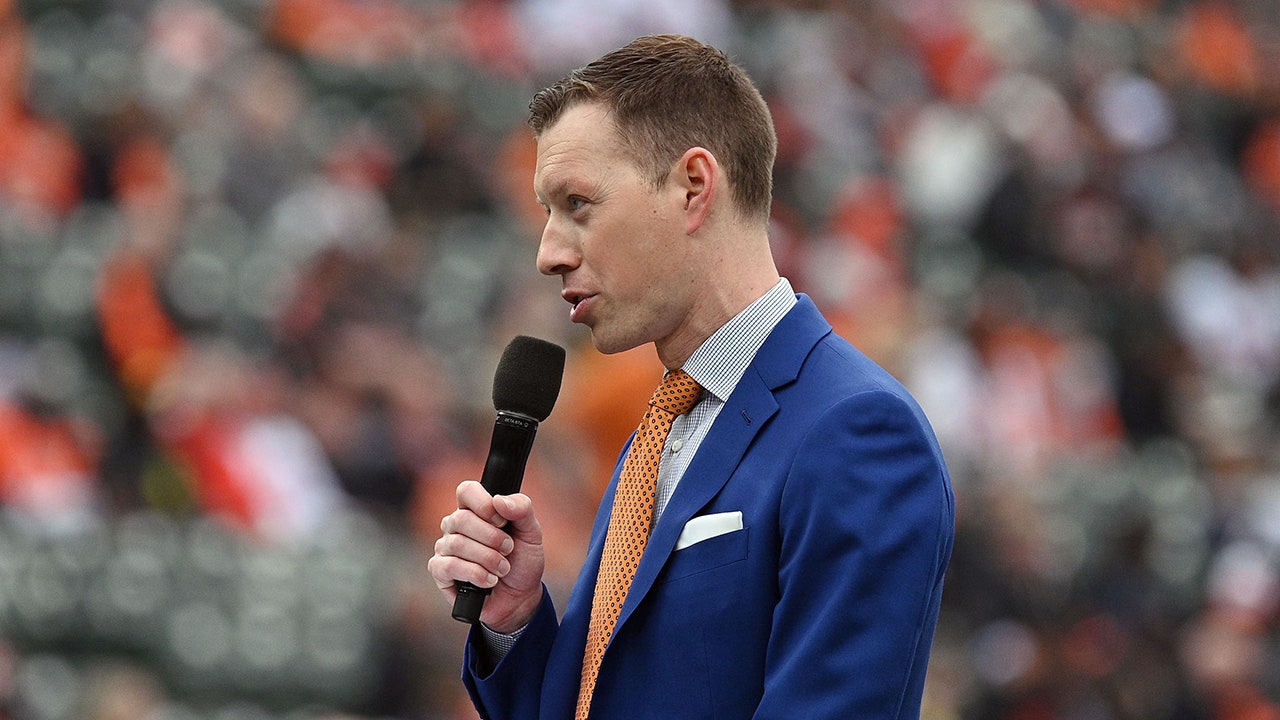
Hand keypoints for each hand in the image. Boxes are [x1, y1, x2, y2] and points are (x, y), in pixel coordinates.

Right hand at [428, 480, 545, 632]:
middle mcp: (455, 526)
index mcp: (475, 510)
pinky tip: (489, 581)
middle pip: (461, 518)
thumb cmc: (522, 562)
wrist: (520, 598)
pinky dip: (475, 574)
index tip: (502, 521)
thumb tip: (499, 501)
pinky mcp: (440, 571)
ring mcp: (445, 548)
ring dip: (488, 559)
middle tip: (508, 549)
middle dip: (492, 538)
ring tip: (503, 569)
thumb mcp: (532, 533)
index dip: (483, 503)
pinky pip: (448, 566)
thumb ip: (522, 509)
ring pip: (457, 544)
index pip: (466, 491)